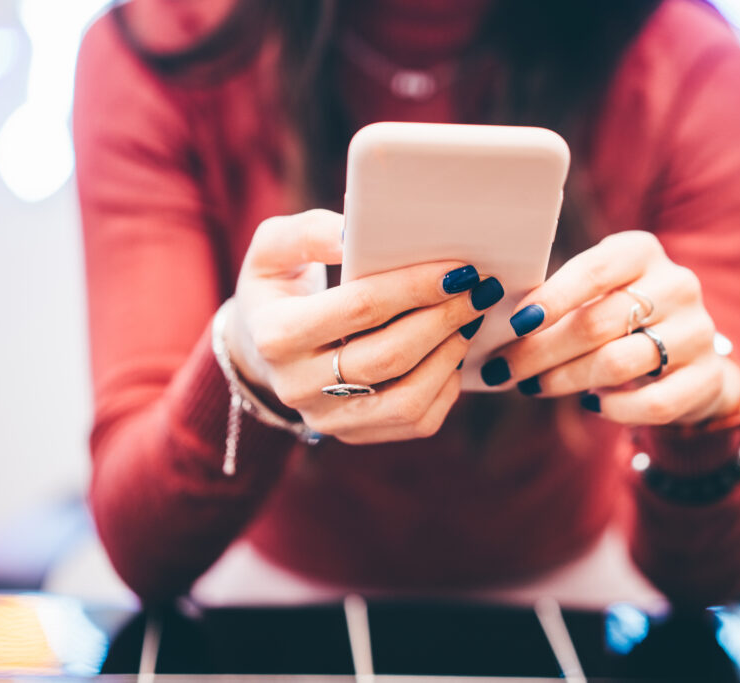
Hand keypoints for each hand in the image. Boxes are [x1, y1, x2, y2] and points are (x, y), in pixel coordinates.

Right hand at [225, 209, 503, 443]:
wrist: (261, 350)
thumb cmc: (278, 288)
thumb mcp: (274, 249)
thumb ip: (309, 234)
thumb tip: (354, 234)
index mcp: (276, 335)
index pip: (360, 308)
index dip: (415, 286)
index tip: (458, 268)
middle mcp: (297, 387)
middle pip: (390, 356)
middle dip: (443, 318)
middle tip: (478, 290)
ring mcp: (328, 419)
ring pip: (408, 398)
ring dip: (451, 354)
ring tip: (469, 318)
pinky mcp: (355, 435)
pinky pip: (416, 421)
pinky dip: (446, 385)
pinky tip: (452, 350)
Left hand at [480, 231, 739, 424]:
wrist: (690, 353)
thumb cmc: (620, 316)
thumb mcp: (595, 292)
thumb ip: (556, 301)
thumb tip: (495, 326)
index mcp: (642, 252)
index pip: (594, 270)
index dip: (552, 298)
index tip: (514, 324)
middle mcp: (676, 285)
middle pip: (596, 324)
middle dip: (540, 351)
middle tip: (503, 369)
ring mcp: (697, 331)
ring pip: (617, 363)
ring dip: (564, 379)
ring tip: (532, 386)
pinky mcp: (707, 376)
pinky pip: (653, 402)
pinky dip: (615, 408)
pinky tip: (590, 404)